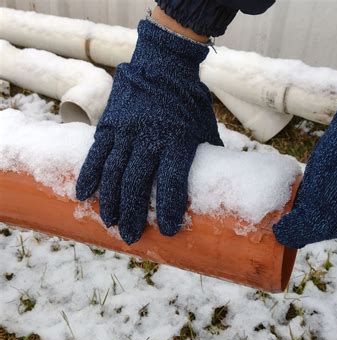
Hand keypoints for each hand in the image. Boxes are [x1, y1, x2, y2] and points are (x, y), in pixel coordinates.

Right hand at [76, 19, 221, 243]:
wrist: (163, 66)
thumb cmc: (189, 103)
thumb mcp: (204, 129)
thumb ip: (206, 157)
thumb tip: (215, 186)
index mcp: (177, 140)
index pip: (172, 182)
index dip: (170, 208)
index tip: (169, 232)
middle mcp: (150, 138)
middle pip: (137, 184)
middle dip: (133, 214)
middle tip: (132, 237)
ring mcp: (126, 131)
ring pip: (113, 173)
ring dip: (110, 202)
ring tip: (111, 223)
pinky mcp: (110, 125)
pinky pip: (96, 154)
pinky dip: (89, 176)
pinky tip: (83, 195)